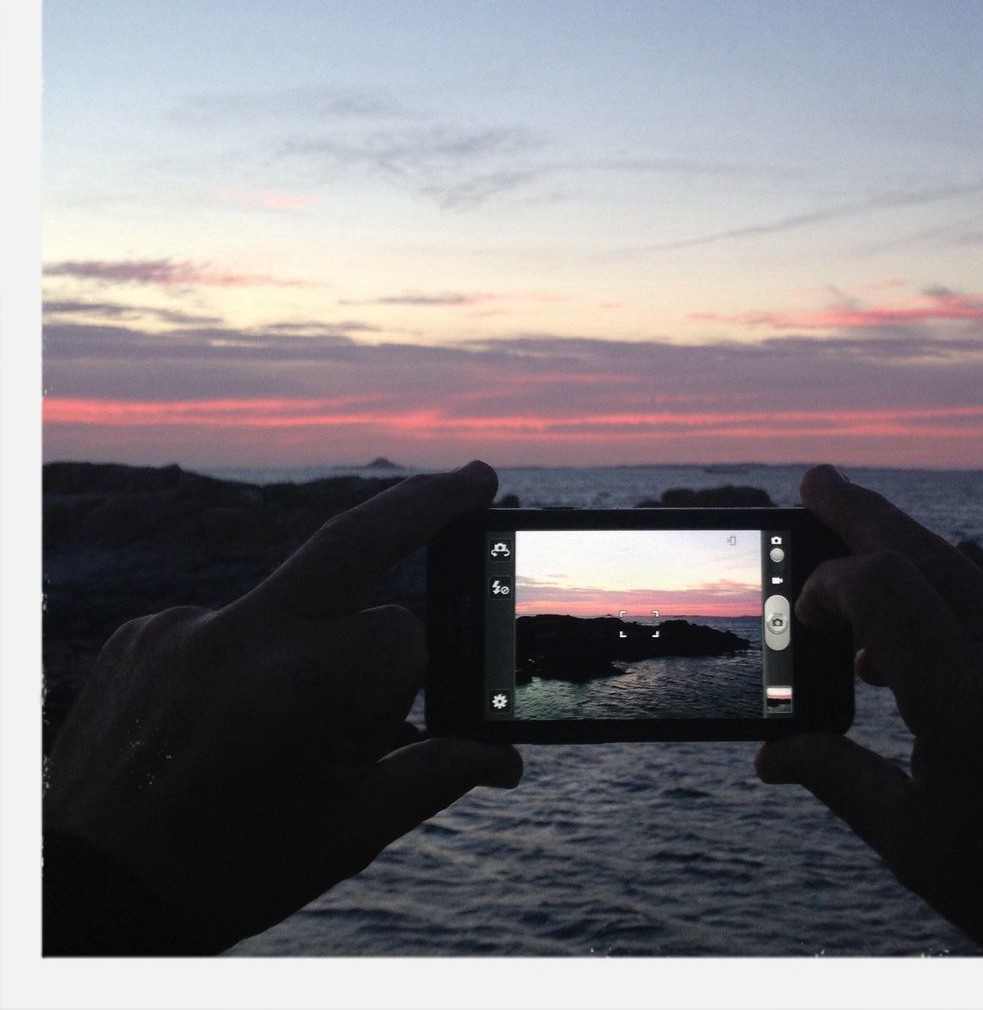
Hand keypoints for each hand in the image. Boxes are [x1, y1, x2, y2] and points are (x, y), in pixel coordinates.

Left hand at [43, 461, 520, 952]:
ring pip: (292, 603)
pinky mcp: (143, 632)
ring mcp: (181, 626)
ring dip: (311, 643)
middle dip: (425, 502)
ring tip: (272, 728)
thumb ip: (433, 775)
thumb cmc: (226, 871)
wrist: (84, 898)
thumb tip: (504, 757)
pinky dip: (249, 660)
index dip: (404, 687)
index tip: (376, 732)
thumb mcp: (344, 835)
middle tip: (479, 478)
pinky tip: (227, 716)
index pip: (402, 638)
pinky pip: (228, 624)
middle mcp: (236, 635)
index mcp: (298, 686)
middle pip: (353, 536)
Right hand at [756, 465, 982, 953]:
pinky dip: (972, 612)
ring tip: (872, 589)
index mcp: (967, 705)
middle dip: (864, 512)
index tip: (805, 611)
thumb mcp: (916, 843)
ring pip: (980, 579)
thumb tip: (770, 754)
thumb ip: (836, 776)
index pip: (881, 588)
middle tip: (819, 480)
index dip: (829, 584)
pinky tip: (947, 651)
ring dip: (918, 566)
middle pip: (929, 552)